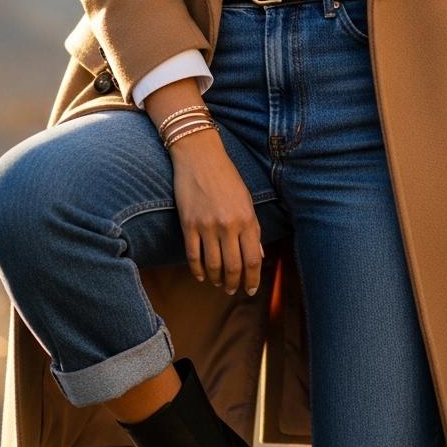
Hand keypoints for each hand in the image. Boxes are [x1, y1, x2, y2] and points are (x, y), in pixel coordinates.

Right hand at [143, 80, 262, 295]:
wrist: (200, 156)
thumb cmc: (226, 176)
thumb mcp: (246, 200)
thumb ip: (253, 229)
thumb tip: (258, 256)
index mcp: (247, 219)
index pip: (253, 260)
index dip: (253, 279)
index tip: (251, 289)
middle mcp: (228, 225)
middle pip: (233, 267)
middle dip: (233, 283)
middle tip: (232, 290)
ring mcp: (207, 226)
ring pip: (213, 265)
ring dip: (216, 280)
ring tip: (218, 284)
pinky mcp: (188, 224)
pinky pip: (193, 256)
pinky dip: (198, 270)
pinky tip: (202, 275)